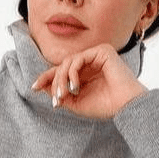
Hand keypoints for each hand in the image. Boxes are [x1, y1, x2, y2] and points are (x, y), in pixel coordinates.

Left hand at [32, 43, 147, 118]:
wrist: (125, 106)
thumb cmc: (105, 107)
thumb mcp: (76, 104)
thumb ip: (61, 95)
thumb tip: (41, 88)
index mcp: (85, 75)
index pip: (62, 73)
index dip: (46, 79)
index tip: (33, 88)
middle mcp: (90, 63)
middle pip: (62, 66)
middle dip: (53, 82)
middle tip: (55, 98)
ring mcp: (96, 56)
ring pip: (68, 62)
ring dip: (61, 79)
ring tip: (63, 95)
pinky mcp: (102, 51)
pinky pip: (78, 59)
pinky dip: (72, 73)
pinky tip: (74, 87)